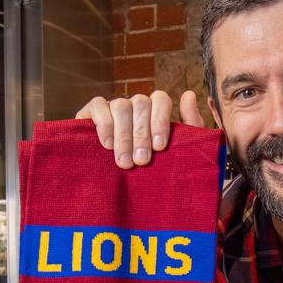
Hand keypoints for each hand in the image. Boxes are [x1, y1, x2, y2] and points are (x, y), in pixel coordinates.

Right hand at [75, 90, 205, 167]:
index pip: (160, 99)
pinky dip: (104, 124)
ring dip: (123, 135)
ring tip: (125, 162)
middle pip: (140, 104)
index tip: (160, 147)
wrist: (124, 188)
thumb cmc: (155, 166)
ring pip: (121, 105)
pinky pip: (98, 105)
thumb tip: (189, 94)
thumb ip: (190, 124)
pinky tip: (107, 145)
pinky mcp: (92, 111)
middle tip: (141, 161)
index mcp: (156, 109)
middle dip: (141, 135)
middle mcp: (136, 104)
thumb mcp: (179, 149)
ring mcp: (114, 106)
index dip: (160, 120)